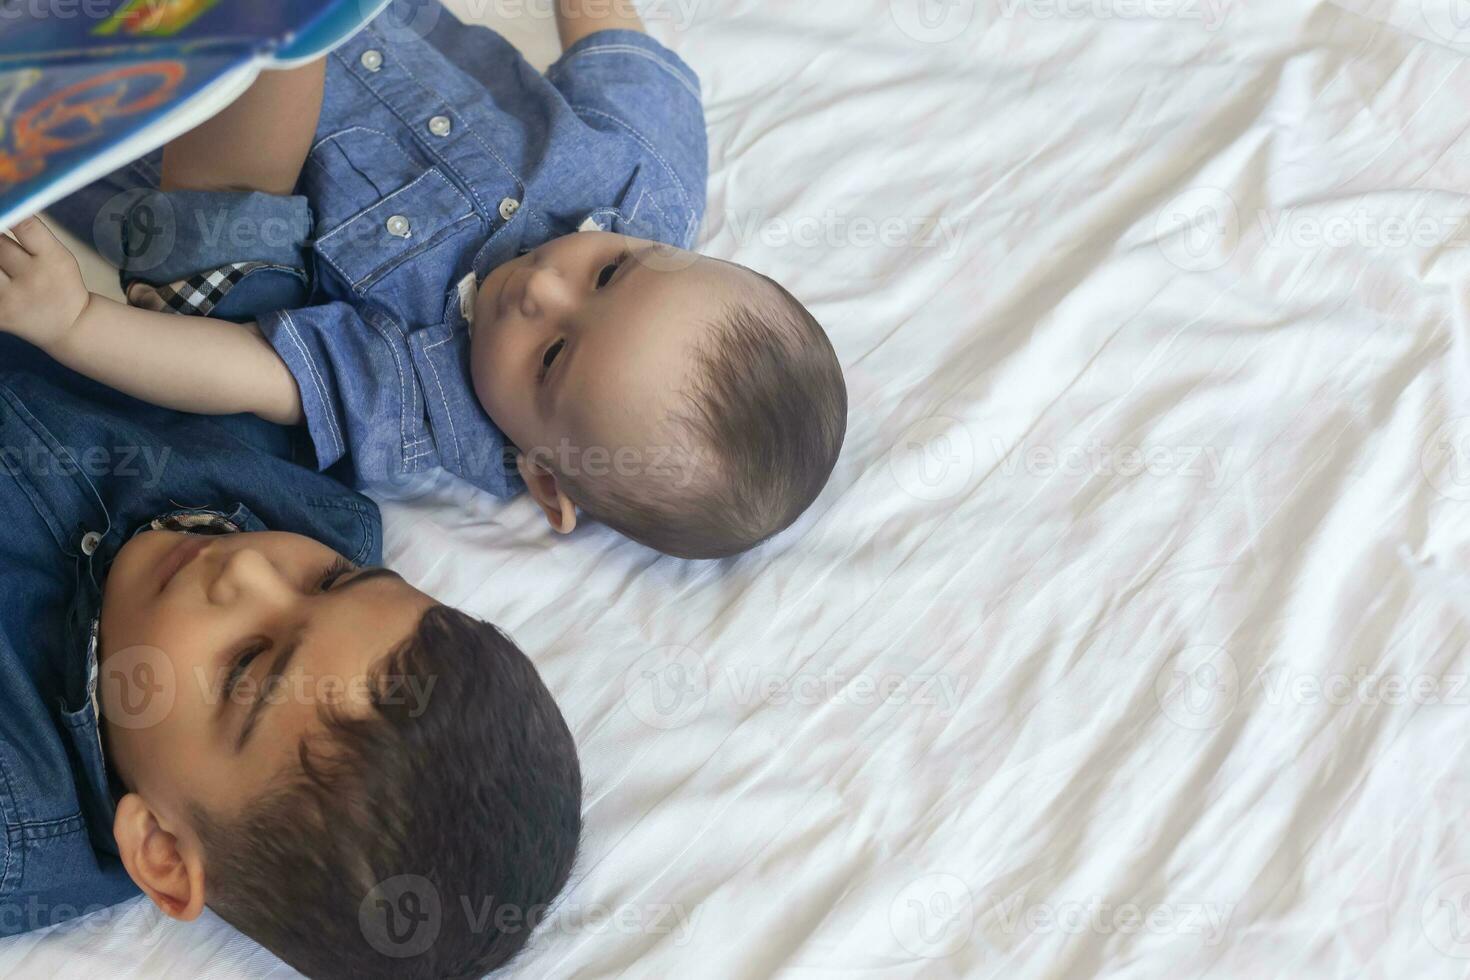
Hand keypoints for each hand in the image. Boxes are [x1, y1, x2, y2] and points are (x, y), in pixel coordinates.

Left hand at [0, 216, 91, 349]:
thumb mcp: (58, 254)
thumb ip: (31, 232)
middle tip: (5, 246)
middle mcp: (33, 281)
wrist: (69, 326)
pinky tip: (2, 277)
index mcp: (53, 260)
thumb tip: (2, 209)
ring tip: (5, 264)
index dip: (11, 213)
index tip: (6, 209)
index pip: (26, 227)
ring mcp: (11, 301)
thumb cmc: (60, 283)